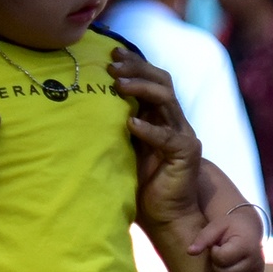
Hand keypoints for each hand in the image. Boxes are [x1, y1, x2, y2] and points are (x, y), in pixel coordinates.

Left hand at [110, 55, 203, 232]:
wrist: (166, 217)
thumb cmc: (141, 186)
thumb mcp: (124, 150)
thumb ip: (115, 129)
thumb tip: (86, 106)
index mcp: (160, 117)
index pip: (151, 80)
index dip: (135, 64)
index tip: (112, 54)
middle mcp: (174, 121)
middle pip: (161, 82)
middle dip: (137, 68)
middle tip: (113, 63)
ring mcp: (183, 135)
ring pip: (166, 100)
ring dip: (142, 88)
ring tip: (119, 84)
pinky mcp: (186, 153)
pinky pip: (166, 137)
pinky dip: (148, 129)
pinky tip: (130, 124)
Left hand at [188, 209, 265, 271]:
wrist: (249, 230)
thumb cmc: (230, 227)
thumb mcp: (216, 225)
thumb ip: (203, 237)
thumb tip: (190, 252)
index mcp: (246, 245)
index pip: (222, 259)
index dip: (214, 254)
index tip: (217, 247)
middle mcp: (256, 261)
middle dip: (217, 268)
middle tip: (219, 259)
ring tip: (223, 269)